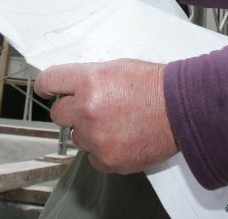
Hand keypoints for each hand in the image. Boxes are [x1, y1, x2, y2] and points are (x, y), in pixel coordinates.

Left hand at [35, 59, 176, 173]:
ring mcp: (96, 137)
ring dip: (89, 130)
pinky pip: (92, 156)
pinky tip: (121, 137)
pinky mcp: (107, 159)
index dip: (46, 86)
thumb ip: (89, 77)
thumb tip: (71, 86)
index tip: (47, 90)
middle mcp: (88, 109)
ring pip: (76, 136)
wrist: (181, 110)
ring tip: (116, 122)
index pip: (49, 81)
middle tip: (92, 107)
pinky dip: (103, 149)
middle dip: (71, 109)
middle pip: (58, 113)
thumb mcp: (118, 67)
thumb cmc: (155, 86)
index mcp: (89, 81)